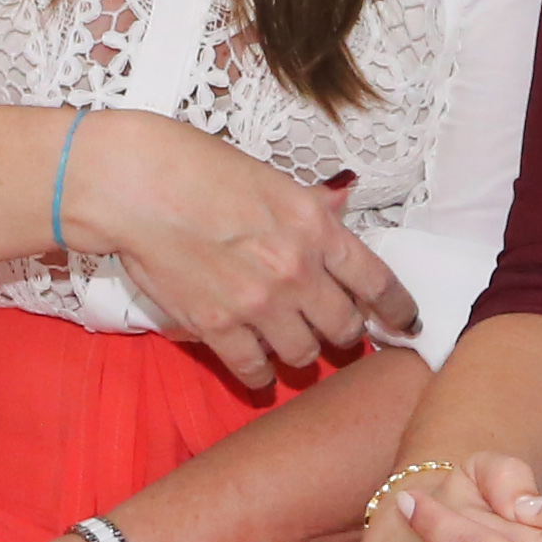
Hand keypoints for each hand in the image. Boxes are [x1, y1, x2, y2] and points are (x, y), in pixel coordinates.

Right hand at [64, 115, 419, 389]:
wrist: (135, 184)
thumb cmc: (195, 167)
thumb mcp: (269, 177)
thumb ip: (309, 206)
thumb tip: (340, 207)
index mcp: (315, 226)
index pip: (378, 282)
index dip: (398, 311)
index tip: (406, 324)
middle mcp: (296, 269)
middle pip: (346, 328)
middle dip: (344, 332)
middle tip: (331, 328)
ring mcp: (258, 303)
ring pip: (305, 354)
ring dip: (300, 350)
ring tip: (287, 339)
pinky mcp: (217, 328)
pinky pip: (255, 370)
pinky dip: (259, 374)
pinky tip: (255, 367)